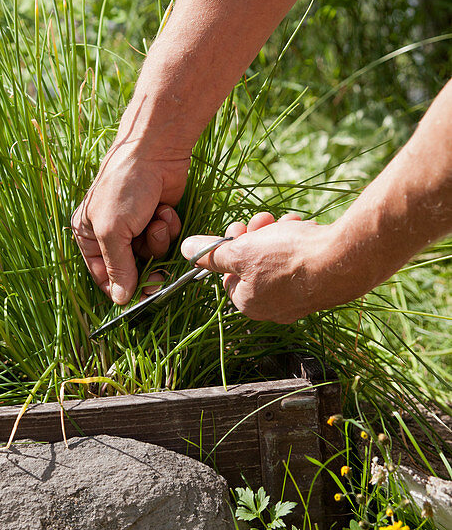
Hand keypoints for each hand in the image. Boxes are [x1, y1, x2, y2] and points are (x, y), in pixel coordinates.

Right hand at [72, 141, 188, 303]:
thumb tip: (120, 300)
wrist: (156, 152)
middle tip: (159, 275)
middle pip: (130, 269)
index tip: (141, 297)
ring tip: (155, 220)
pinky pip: (166, 238)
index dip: (121, 288)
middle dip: (146, 267)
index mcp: (88, 235)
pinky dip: (168, 227)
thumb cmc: (125, 187)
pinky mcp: (157, 217)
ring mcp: (135, 225)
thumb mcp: (113, 230)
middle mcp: (110, 232)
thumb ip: (118, 267)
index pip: (102, 275)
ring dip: (157, 241)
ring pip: (151, 254)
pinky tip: (164, 210)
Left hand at [182, 211, 356, 323]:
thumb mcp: (240, 250)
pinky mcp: (319, 288)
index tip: (239, 228)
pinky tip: (303, 229)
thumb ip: (212, 253)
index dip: (231, 248)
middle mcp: (273, 308)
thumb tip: (185, 249)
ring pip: (277, 260)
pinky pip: (300, 262)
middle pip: (253, 266)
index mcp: (248, 304)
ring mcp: (299, 300)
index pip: (228, 275)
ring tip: (287, 222)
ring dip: (276, 235)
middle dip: (255, 238)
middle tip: (262, 220)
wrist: (343, 260)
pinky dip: (298, 242)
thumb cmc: (288, 258)